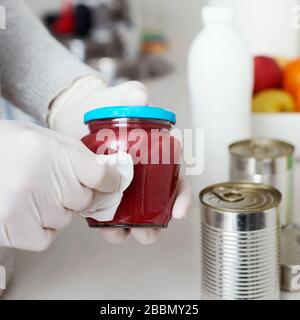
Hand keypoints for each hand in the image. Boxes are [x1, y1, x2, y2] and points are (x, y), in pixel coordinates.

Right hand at [0, 121, 126, 250]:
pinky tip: (25, 211)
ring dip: (56, 210)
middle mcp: (41, 180)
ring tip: (31, 194)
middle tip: (54, 183)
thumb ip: (77, 155)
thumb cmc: (7, 148)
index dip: (109, 181)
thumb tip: (106, 174)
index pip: (101, 176)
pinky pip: (47, 237)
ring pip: (66, 219)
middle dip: (76, 194)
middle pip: (85, 200)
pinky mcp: (15, 231)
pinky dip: (42, 228)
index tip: (109, 183)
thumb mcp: (44, 138)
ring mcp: (26, 208)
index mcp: (51, 152)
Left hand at [49, 77, 191, 243]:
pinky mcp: (104, 189)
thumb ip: (129, 94)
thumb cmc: (100, 107)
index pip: (177, 174)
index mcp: (155, 151)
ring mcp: (124, 182)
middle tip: (151, 231)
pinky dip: (111, 222)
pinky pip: (111, 211)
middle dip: (160, 218)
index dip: (182, 193)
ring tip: (129, 234)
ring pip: (138, 209)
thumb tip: (141, 96)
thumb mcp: (115, 98)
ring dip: (137, 225)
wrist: (72, 117)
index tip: (180, 209)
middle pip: (160, 199)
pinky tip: (107, 228)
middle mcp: (144, 170)